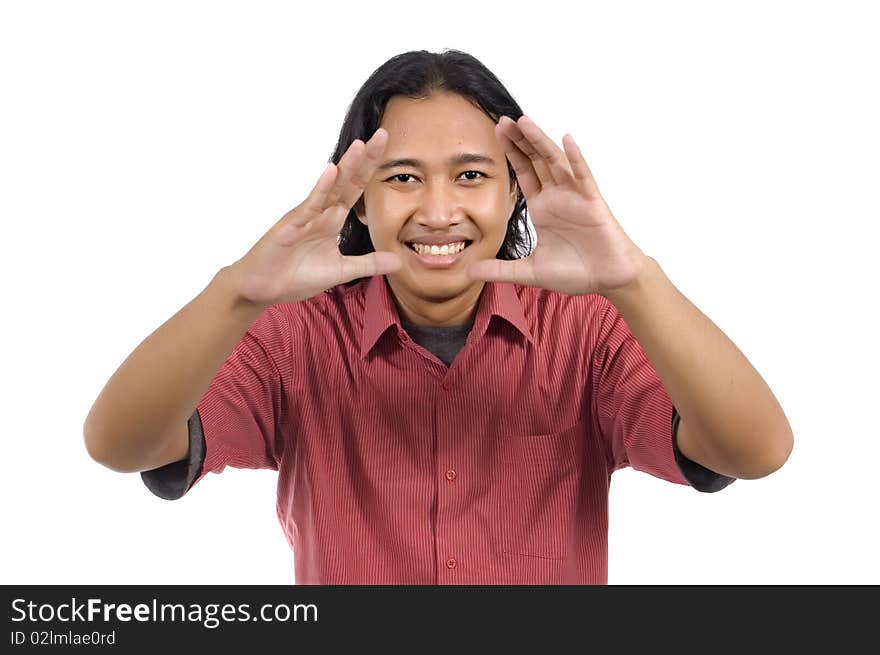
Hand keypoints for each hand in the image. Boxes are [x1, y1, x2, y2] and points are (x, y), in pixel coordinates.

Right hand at [229, 128, 400, 306]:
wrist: (263, 288)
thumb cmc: (295, 276)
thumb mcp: (341, 271)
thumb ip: (369, 263)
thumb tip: (398, 261)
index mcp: (333, 220)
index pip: (356, 189)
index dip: (372, 169)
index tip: (387, 150)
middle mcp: (321, 212)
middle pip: (347, 181)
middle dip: (365, 159)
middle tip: (383, 134)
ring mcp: (306, 215)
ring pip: (330, 187)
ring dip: (346, 166)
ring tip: (361, 145)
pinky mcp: (292, 224)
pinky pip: (310, 204)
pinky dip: (321, 188)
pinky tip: (332, 171)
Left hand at [467, 115, 647, 296]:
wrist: (607, 280)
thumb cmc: (576, 272)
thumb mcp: (530, 272)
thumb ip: (501, 270)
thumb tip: (471, 272)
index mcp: (542, 208)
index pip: (523, 174)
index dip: (511, 154)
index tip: (496, 133)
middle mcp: (557, 196)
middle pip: (536, 161)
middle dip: (520, 140)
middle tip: (502, 120)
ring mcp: (575, 196)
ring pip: (555, 162)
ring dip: (540, 142)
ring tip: (524, 122)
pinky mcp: (592, 202)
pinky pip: (583, 177)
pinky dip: (576, 159)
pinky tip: (566, 140)